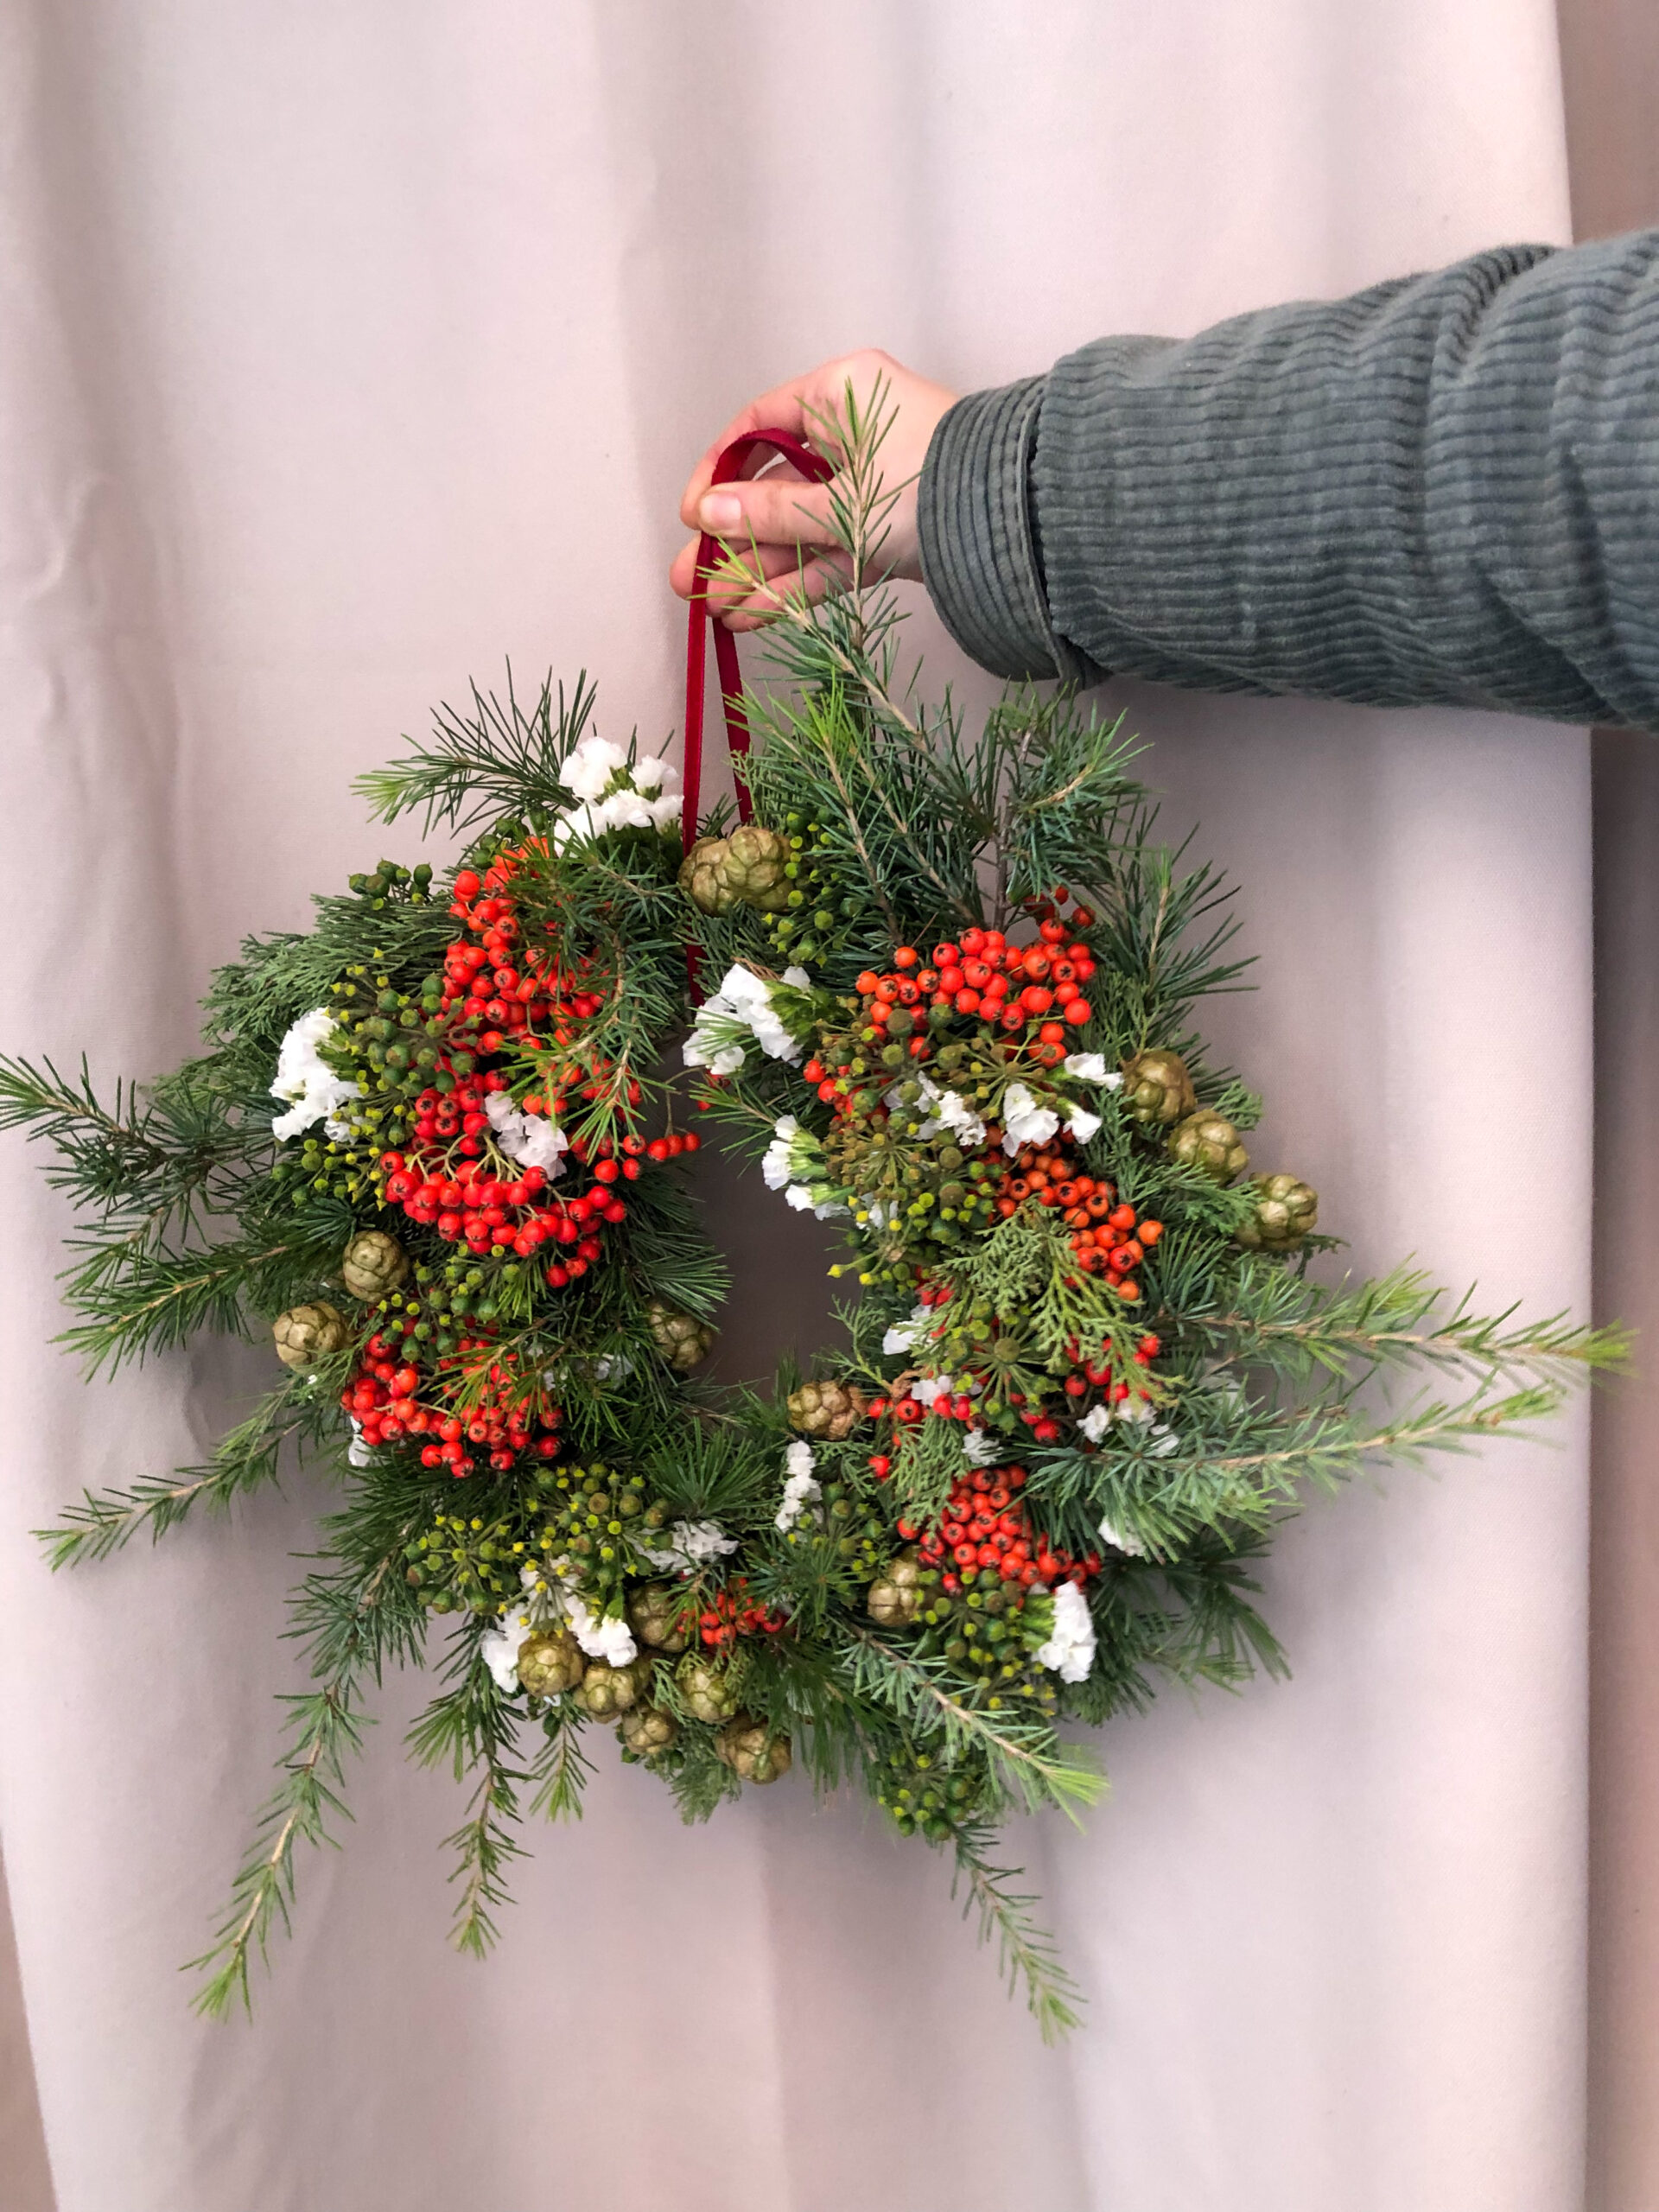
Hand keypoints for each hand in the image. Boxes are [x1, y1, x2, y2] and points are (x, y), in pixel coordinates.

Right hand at [670, 350, 958, 628]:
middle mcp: (854, 434)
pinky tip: (754, 616)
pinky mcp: (891, 533)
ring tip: (714, 611)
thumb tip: (707, 515)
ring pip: (802, 531)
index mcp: (841, 393)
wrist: (1020, 524)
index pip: (758, 427)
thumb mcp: (841, 501)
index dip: (718, 474)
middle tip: (689, 582)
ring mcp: (873, 487)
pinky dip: (798, 584)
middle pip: (775, 489)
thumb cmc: (931, 485)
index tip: (692, 517)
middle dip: (732, 542)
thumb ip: (771, 514)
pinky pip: (832, 555)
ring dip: (759, 572)